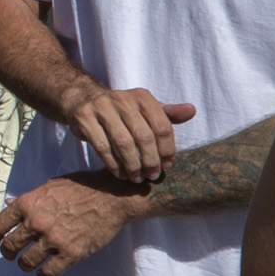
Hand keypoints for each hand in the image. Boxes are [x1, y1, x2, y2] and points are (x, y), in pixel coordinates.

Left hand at [0, 173, 139, 275]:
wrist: (111, 196)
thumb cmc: (80, 187)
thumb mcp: (48, 187)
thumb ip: (29, 199)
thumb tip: (10, 205)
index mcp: (27, 204)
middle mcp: (36, 223)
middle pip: (10, 246)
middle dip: (8, 253)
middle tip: (12, 255)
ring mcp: (53, 239)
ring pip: (27, 262)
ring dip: (25, 265)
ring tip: (28, 264)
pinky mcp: (71, 253)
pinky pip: (49, 272)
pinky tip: (44, 275)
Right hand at [66, 84, 195, 183]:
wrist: (82, 99)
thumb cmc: (121, 110)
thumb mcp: (145, 109)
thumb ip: (168, 114)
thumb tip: (192, 111)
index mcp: (141, 97)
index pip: (162, 126)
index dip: (167, 150)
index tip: (167, 166)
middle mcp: (122, 98)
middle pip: (143, 136)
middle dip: (150, 161)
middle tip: (152, 176)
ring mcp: (100, 107)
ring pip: (123, 143)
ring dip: (132, 165)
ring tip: (137, 178)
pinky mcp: (83, 118)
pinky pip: (102, 147)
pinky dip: (113, 164)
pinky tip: (120, 174)